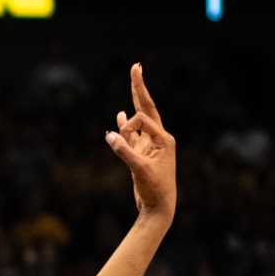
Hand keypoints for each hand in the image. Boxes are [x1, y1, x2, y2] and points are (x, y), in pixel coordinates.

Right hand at [105, 63, 176, 221]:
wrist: (158, 209)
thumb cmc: (154, 190)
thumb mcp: (140, 170)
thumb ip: (125, 152)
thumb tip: (110, 135)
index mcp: (164, 139)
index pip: (143, 120)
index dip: (128, 127)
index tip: (122, 141)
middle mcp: (159, 139)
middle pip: (147, 108)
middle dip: (139, 88)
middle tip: (136, 66)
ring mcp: (149, 146)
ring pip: (140, 119)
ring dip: (134, 101)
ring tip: (134, 80)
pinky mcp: (141, 155)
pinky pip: (132, 135)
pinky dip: (125, 124)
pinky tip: (119, 115)